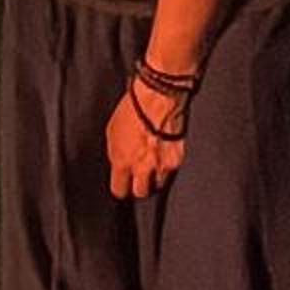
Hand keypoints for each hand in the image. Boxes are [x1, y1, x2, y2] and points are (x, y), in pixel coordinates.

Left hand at [105, 81, 187, 200]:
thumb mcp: (113, 132)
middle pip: (141, 192)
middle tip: (139, 177)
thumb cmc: (133, 108)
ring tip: (153, 162)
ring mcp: (161, 166)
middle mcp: (142, 168)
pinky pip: (171, 171)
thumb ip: (116, 154)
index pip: (119, 190)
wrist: (158, 97)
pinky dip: (168, 165)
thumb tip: (118, 164)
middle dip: (139, 186)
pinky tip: (164, 152)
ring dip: (155, 177)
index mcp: (122, 161)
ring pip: (158, 184)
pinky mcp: (177, 160)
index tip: (123, 185)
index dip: (121, 187)